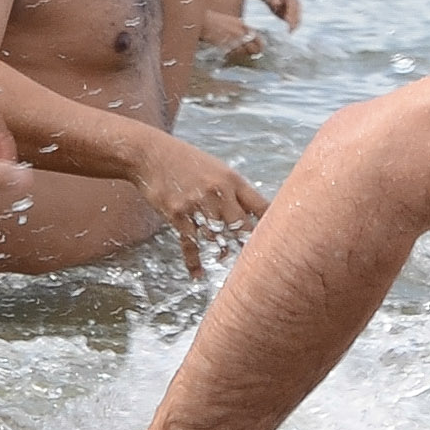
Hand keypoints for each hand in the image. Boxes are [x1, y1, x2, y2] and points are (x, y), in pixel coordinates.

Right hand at [126, 136, 268, 274]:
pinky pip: (190, 243)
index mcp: (233, 180)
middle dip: (249, 244)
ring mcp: (197, 205)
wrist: (149, 154)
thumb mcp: (217, 169)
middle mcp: (218, 193)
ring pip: (218, 238)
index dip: (272, 225)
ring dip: (224, 253)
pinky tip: (198, 275)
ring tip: (228, 264)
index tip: (281, 240)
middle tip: (256, 260)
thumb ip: (235, 190)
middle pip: (242, 226)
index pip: (261, 206)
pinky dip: (194, 262)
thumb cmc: (186, 161)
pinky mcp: (176, 214)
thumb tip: (254, 211)